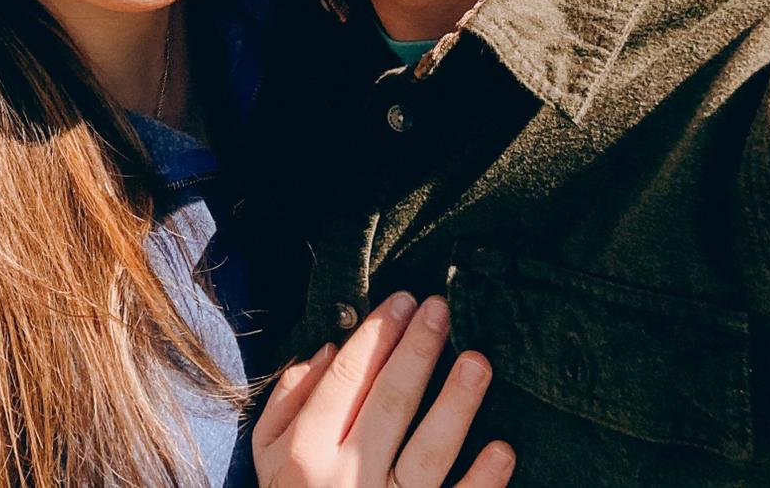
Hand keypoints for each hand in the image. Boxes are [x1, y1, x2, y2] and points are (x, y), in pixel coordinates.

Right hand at [252, 292, 514, 487]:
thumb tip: (326, 350)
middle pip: (389, 405)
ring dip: (455, 406)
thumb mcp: (267, 456)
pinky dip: (481, 481)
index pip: (346, 380)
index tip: (403, 300)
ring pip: (428, 454)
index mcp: (305, 452)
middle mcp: (345, 479)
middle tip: (442, 309)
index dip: (376, 336)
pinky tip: (502, 448)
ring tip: (479, 361)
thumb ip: (289, 401)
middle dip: (416, 351)